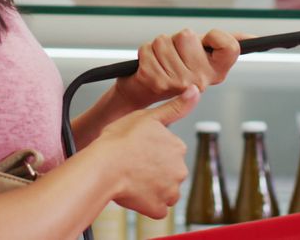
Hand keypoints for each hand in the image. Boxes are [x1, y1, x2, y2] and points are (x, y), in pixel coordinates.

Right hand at [98, 86, 199, 218]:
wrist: (103, 168)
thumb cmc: (119, 140)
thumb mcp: (148, 116)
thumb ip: (176, 106)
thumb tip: (195, 91)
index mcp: (178, 146)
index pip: (170, 149)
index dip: (152, 149)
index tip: (138, 148)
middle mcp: (180, 170)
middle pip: (169, 170)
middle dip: (156, 169)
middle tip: (134, 163)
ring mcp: (170, 191)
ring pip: (165, 189)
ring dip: (154, 186)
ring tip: (133, 178)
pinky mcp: (158, 209)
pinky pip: (157, 207)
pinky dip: (148, 203)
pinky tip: (135, 192)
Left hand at [114, 29, 243, 109]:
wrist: (149, 87)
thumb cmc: (179, 64)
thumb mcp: (206, 51)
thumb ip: (228, 41)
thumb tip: (254, 37)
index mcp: (218, 71)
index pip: (230, 46)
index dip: (215, 37)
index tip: (207, 42)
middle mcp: (202, 81)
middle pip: (187, 35)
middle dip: (177, 39)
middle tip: (177, 53)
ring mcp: (179, 83)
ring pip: (164, 40)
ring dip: (159, 46)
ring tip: (163, 60)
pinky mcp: (156, 82)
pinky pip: (147, 49)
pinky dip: (145, 52)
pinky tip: (150, 64)